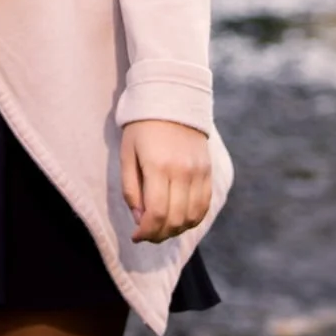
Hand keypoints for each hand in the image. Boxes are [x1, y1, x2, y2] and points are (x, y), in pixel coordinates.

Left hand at [120, 119, 211, 243]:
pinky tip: (179, 219)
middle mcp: (182, 172)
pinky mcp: (208, 171)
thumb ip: (130, 188)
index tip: (135, 237)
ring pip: (192, 217)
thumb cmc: (142, 127)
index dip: (146, 232)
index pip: (157, 214)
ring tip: (161, 228)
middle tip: (147, 235)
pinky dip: (192, 219)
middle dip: (159, 235)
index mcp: (158, 166)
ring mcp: (199, 172)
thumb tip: (139, 218)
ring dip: (176, 230)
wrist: (172, 98)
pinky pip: (204, 205)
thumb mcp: (127, 153)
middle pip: (176, 220)